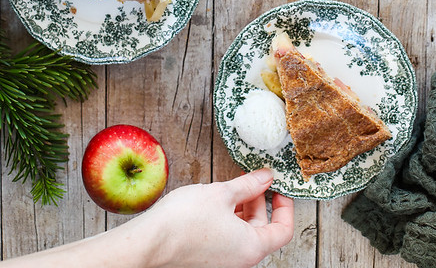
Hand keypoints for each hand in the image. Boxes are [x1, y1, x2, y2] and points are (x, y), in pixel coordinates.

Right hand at [0, 169, 293, 267]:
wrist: (149, 242)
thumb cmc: (184, 220)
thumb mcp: (222, 193)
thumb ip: (249, 185)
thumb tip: (268, 176)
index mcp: (251, 248)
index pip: (283, 230)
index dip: (286, 206)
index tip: (279, 186)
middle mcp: (240, 260)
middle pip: (262, 230)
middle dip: (260, 202)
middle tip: (252, 179)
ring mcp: (223, 262)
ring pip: (244, 234)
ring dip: (243, 209)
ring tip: (231, 187)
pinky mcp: (208, 259)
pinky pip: (228, 238)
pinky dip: (228, 219)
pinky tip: (216, 200)